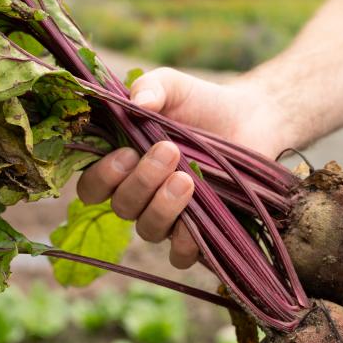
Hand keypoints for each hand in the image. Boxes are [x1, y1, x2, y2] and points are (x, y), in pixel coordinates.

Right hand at [75, 68, 282, 269]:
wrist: (250, 119)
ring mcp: (168, 217)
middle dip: (142, 181)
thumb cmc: (201, 103)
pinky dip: (185, 244)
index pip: (93, 188)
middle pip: (122, 207)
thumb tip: (138, 102)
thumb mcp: (174, 86)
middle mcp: (140, 196)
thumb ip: (152, 87)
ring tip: (187, 179)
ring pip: (149, 230)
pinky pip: (180, 255)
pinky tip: (197, 219)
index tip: (126, 153)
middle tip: (169, 150)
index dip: (102, 179)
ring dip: (163, 206)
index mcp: (123, 165)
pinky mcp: (199, 234)